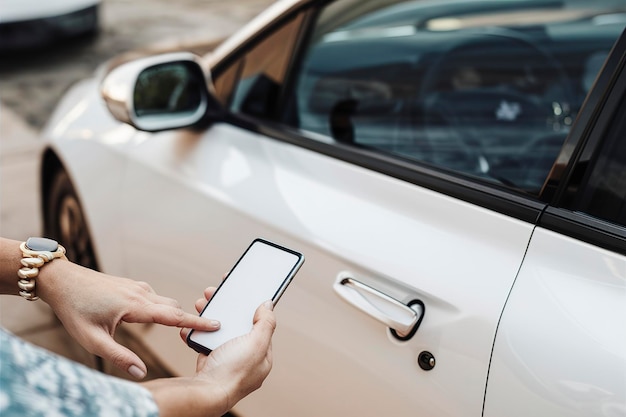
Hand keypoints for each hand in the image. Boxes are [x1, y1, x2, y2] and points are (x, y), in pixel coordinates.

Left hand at [36, 260, 219, 378]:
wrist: (61, 280)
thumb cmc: (74, 309)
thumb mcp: (92, 340)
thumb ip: (118, 357)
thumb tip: (140, 373)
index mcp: (135, 306)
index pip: (174, 316)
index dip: (197, 322)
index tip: (216, 324)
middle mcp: (141, 293)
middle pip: (174, 307)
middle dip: (190, 319)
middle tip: (202, 332)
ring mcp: (136, 287)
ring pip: (165, 301)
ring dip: (176, 313)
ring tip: (182, 327)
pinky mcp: (131, 285)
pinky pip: (155, 297)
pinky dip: (164, 307)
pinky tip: (156, 316)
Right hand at [180, 288, 275, 408]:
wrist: (204, 394)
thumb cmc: (232, 373)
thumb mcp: (256, 344)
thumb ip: (266, 323)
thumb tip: (269, 305)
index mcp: (261, 355)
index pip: (260, 325)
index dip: (251, 307)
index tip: (242, 291)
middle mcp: (244, 358)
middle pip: (237, 324)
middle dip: (226, 307)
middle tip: (215, 293)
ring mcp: (226, 360)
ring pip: (218, 330)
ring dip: (209, 314)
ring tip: (201, 303)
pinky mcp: (209, 362)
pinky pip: (203, 342)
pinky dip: (196, 332)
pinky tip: (191, 325)